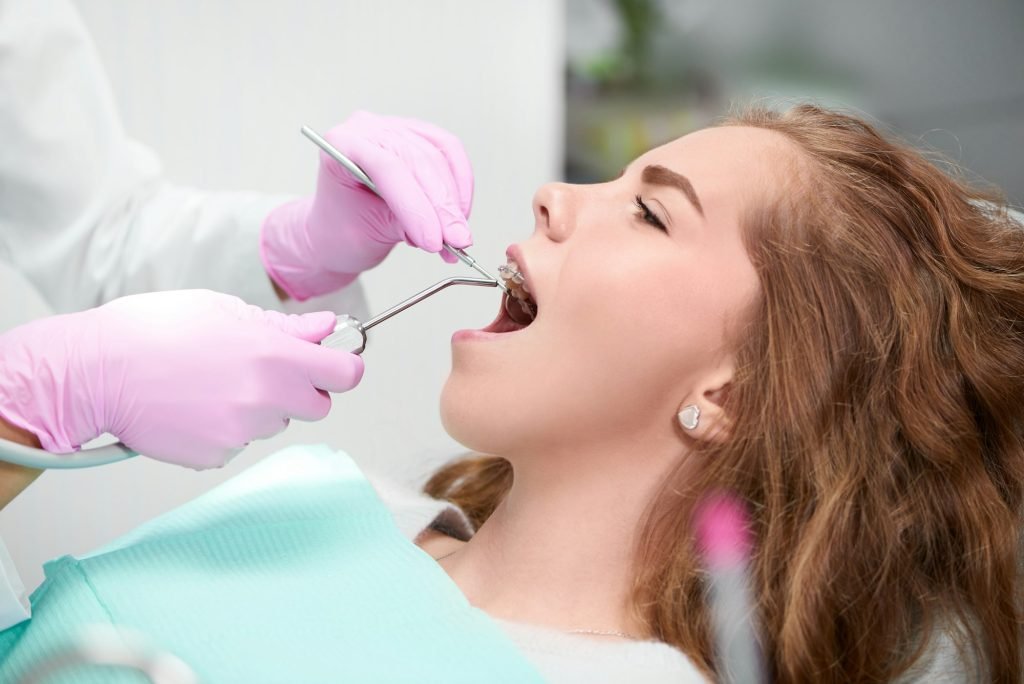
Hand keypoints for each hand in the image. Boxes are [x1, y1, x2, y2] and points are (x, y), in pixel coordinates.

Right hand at [0, 290, 362, 468]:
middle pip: (317, 406)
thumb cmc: (153, 331)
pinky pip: (237, 443)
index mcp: (275, 356)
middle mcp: (267, 397)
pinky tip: (193, 406)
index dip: (344, 368)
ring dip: (258, 408)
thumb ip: (284, 326)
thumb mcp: (224, 310)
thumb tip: (325, 329)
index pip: (346, 374)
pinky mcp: (216, 455)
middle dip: (301, 391)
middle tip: (262, 372)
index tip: (336, 365)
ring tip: (210, 383)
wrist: (95, 371)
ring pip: (273, 423)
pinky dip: (223, 428)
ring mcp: (242, 431)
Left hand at [260, 111, 474, 300]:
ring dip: (453, 201)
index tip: (434, 240)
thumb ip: (406, 227)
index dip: (415, 206)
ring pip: (439, 158)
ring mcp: (395, 129)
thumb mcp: (367, 232)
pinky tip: (461, 212)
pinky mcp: (420, 136)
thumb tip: (444, 235)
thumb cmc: (341, 228)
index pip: (387, 167)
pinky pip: (451, 154)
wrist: (338, 228)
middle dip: (441, 207)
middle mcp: (368, 129)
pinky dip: (460, 185)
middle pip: (417, 161)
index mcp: (340, 144)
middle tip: (456, 241)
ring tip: (456, 237)